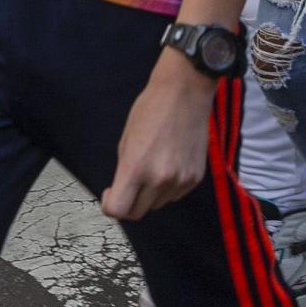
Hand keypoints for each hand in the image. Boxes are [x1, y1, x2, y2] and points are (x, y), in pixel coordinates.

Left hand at [101, 50, 218, 220]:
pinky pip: (175, 195)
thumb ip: (124, 170)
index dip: (110, 207)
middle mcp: (160, 179)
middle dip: (128, 203)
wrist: (185, 94)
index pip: (119, 210)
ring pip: (157, 205)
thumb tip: (122, 192)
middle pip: (138, 212)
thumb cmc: (149, 110)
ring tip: (150, 169)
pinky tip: (167, 166)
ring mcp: (180, 181)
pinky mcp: (196, 178)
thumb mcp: (125, 140)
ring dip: (148, 195)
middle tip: (126, 186)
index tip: (109, 193)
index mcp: (136, 167)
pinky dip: (167, 188)